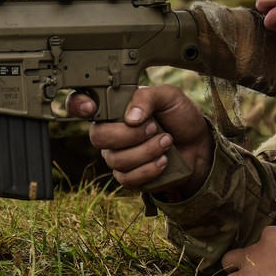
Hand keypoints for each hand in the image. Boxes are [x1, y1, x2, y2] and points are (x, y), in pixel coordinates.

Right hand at [66, 84, 213, 196]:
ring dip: (146, 151)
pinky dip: (149, 169)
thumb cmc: (179, 117)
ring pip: (116, 159)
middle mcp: (109, 132)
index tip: (92, 107)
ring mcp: (116, 155)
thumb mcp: (168, 96)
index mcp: (113, 108)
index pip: (80, 104)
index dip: (78, 104)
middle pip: (98, 137)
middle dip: (129, 135)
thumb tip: (131, 117)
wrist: (198, 144)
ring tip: (166, 141)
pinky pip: (127, 178)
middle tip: (154, 127)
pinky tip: (164, 160)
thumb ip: (147, 98)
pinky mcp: (128, 176)